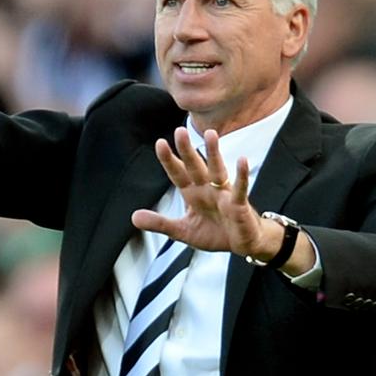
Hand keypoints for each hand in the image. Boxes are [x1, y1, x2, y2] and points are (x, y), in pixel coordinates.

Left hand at [132, 126, 273, 256]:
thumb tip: (134, 217)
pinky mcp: (239, 204)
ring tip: (211, 135)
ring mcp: (223, 194)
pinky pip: (240, 188)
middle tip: (180, 131)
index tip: (160, 143)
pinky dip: (242, 175)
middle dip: (187, 150)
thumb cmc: (215, 233)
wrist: (241, 244)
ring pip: (217, 170)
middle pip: (195, 166)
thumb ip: (160, 224)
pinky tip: (242, 161)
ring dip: (214, 153)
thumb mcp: (182, 231)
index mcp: (192, 194)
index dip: (169, 160)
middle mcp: (207, 189)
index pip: (178, 174)